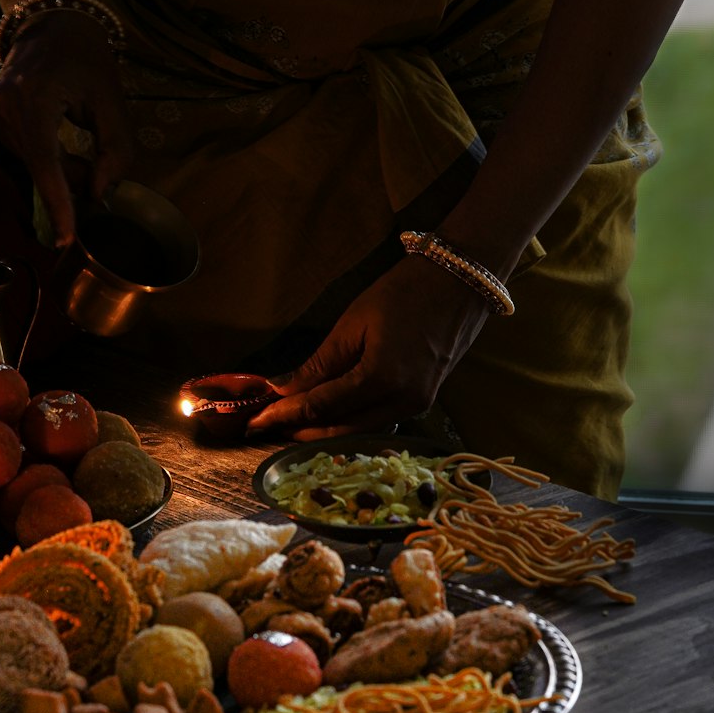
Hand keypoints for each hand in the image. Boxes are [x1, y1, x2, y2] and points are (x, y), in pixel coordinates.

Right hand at [0, 10, 133, 245]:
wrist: (51, 20)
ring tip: (81, 149)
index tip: (66, 238)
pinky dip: (45, 156)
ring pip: (30, 161)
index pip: (46, 164)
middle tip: (97, 174)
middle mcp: (4, 106)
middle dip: (69, 182)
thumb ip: (114, 150)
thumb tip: (100, 194)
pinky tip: (61, 142)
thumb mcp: (112, 101)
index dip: (58, 204)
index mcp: (35, 98)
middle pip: (38, 166)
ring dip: (58, 168)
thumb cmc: (87, 57)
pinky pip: (22, 150)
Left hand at [246, 255, 491, 440]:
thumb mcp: (354, 324)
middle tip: (267, 426)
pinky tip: (329, 414)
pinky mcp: (424, 400)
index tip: (256, 420)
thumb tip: (284, 389)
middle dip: (302, 430)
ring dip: (325, 429)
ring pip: (360, 430)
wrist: (458, 282)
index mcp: (382, 378)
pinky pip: (379, 420)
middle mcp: (402, 401)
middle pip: (341, 429)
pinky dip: (351, 420)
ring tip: (292, 422)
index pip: (322, 407)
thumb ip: (319, 364)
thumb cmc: (404, 292)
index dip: (285, 415)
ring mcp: (417, 405)